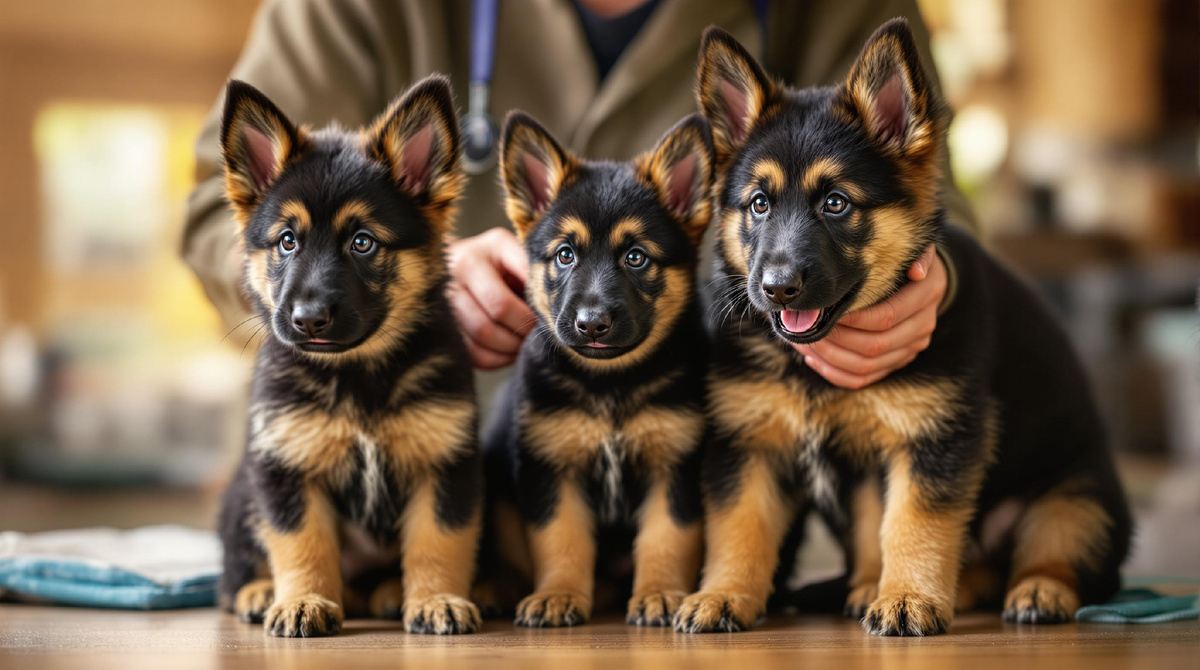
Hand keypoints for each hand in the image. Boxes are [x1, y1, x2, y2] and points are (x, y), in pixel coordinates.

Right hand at [447, 227, 533, 368]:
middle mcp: (449, 282)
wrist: (461, 262)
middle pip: (486, 326)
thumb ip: (529, 271)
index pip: (500, 303)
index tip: (544, 321)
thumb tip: (549, 307)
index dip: (526, 319)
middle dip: (517, 337)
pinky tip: (507, 350)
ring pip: (477, 341)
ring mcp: (441, 305)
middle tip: (535, 336)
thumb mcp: (512, 253)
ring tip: (523, 343)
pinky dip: (494, 359)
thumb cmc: (497, 260)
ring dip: (508, 350)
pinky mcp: (441, 327)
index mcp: (472, 260)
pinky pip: (469, 354)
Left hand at [794, 245, 944, 388]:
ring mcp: (911, 348)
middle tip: (808, 328)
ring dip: (830, 357)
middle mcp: (924, 325)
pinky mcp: (896, 362)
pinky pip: (864, 378)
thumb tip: (916, 270)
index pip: (887, 315)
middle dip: (836, 339)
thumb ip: (915, 253)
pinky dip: (835, 373)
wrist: (921, 279)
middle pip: (876, 345)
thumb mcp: (914, 247)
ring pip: (867, 366)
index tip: (825, 309)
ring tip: (803, 342)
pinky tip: (813, 358)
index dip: (854, 317)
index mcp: (928, 294)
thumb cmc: (905, 258)